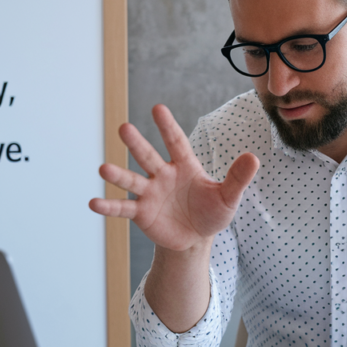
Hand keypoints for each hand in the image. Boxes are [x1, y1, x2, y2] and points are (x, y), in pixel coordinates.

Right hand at [89, 104, 259, 251]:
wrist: (195, 238)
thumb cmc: (211, 212)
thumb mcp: (228, 197)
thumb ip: (238, 178)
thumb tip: (253, 158)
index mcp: (184, 166)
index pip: (176, 143)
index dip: (167, 127)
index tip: (157, 108)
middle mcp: (163, 175)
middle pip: (148, 156)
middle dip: (137, 144)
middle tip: (124, 128)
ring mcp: (149, 193)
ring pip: (131, 181)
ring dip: (118, 175)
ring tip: (102, 169)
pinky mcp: (141, 212)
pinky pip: (123, 208)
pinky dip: (108, 207)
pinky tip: (93, 203)